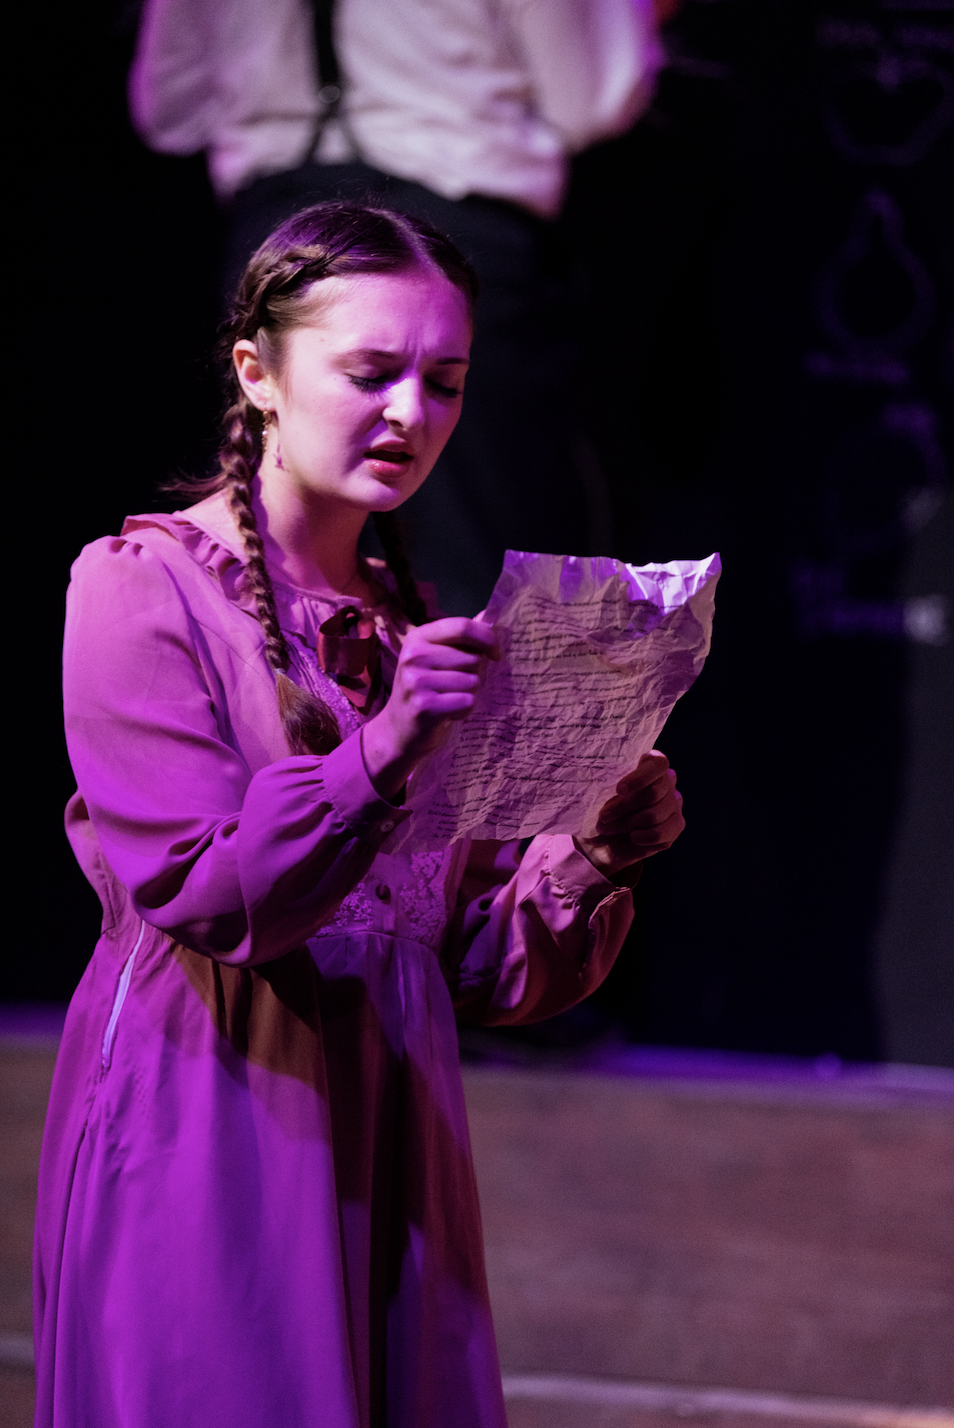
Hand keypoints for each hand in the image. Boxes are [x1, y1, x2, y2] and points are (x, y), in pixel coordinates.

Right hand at [362, 617, 498, 799]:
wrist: (397, 730)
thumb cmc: (424, 691)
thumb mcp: (435, 659)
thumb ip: (461, 639)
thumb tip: (490, 615)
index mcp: (418, 638)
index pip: (463, 626)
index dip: (488, 639)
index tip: (496, 654)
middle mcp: (413, 656)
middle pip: (472, 658)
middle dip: (475, 674)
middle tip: (455, 687)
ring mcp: (416, 682)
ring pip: (472, 681)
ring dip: (469, 694)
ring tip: (449, 700)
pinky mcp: (424, 706)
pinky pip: (467, 702)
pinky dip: (464, 711)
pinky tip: (448, 713)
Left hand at [574, 751, 684, 880]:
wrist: (603, 837)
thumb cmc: (602, 805)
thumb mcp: (600, 792)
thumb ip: (608, 784)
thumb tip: (610, 791)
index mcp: (651, 765)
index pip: (657, 764)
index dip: (640, 778)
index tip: (619, 790)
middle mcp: (667, 782)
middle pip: (653, 793)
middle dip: (623, 807)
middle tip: (603, 816)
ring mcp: (674, 804)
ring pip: (654, 814)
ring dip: (626, 824)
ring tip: (607, 828)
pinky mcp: (676, 826)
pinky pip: (661, 832)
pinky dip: (643, 836)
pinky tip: (632, 837)